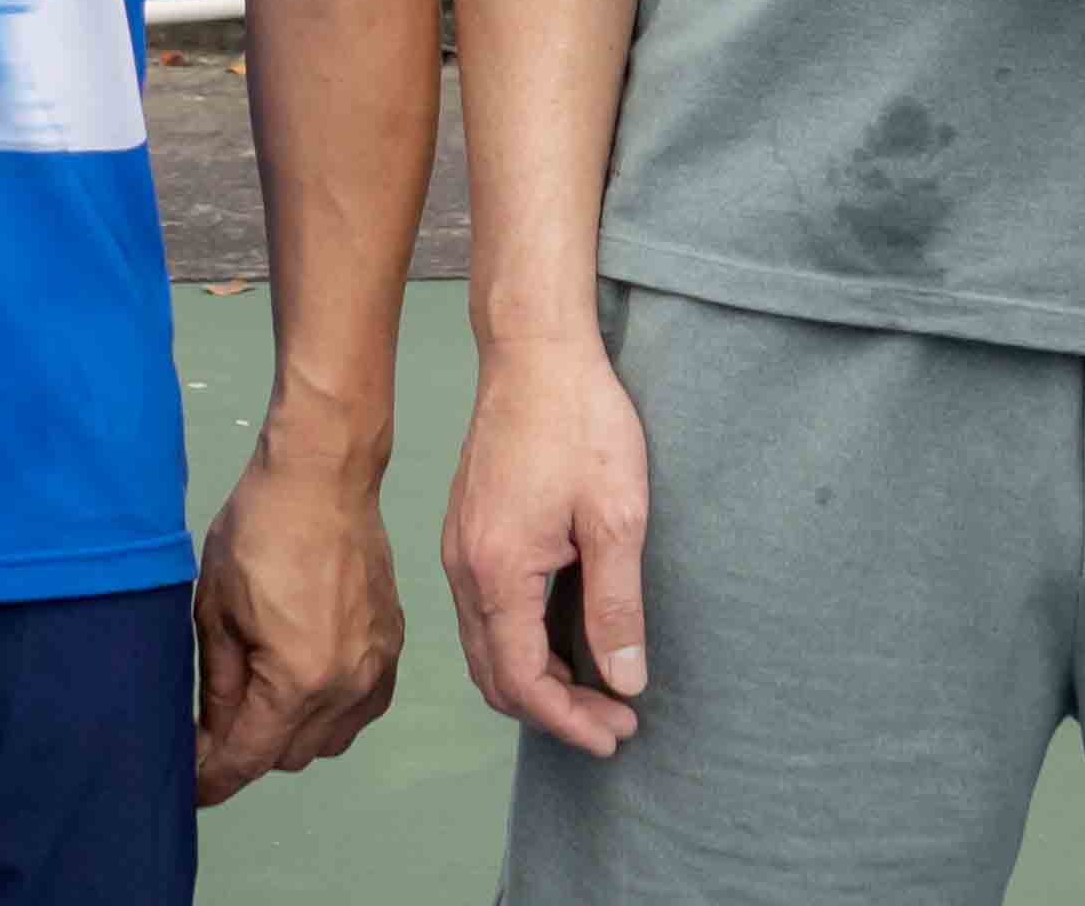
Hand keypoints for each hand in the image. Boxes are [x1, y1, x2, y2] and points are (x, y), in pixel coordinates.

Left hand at [196, 421, 405, 802]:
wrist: (324, 477)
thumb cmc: (261, 531)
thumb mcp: (215, 612)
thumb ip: (216, 686)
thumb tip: (209, 737)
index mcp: (299, 680)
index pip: (249, 757)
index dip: (213, 779)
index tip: (190, 788)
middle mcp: (347, 686)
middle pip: (288, 756)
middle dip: (246, 750)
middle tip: (212, 724)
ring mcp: (376, 669)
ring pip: (327, 741)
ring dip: (289, 735)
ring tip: (255, 696)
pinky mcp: (391, 649)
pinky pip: (359, 711)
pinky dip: (327, 712)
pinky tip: (300, 682)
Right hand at [438, 331, 656, 755]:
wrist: (535, 350)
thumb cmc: (579, 421)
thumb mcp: (617, 517)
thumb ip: (617, 606)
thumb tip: (624, 680)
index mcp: (498, 571)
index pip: (523, 681)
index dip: (569, 720)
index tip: (617, 735)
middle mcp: (465, 567)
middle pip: (496, 676)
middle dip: (554, 712)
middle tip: (615, 722)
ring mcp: (459, 549)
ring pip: (485, 648)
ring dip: (536, 681)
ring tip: (596, 690)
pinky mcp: (467, 532)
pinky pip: (483, 614)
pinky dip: (519, 645)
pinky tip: (563, 639)